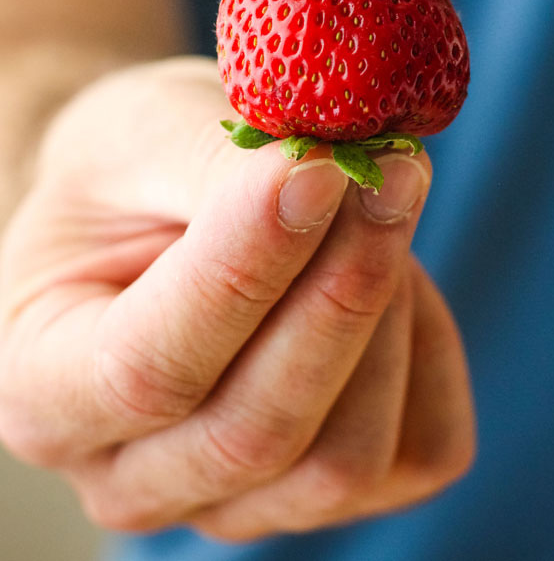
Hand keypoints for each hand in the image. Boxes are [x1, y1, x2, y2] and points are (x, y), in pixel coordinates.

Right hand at [0, 57, 474, 540]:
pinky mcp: (325, 492)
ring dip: (389, 315)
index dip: (249, 269)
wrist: (155, 204)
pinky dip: (427, 351)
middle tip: (393, 171)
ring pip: (346, 458)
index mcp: (41, 387)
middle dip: (343, 288)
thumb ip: (218, 165)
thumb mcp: (144, 136)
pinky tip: (398, 275)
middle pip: (258, 429)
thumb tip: (328, 178)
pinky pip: (418, 448)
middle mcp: (128, 474)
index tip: (321, 171)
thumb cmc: (132, 167)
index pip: (151, 367)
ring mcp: (230, 501)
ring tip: (380, 209)